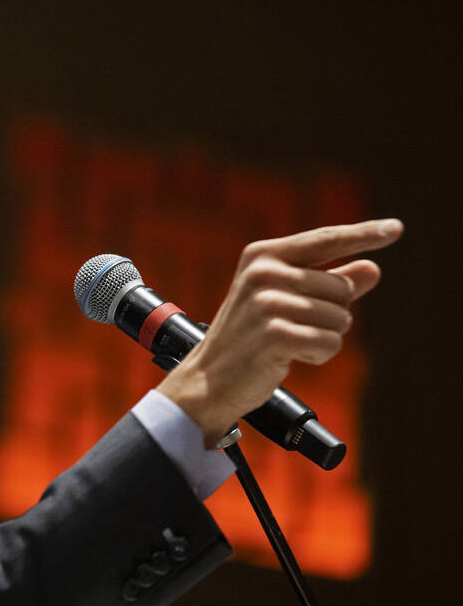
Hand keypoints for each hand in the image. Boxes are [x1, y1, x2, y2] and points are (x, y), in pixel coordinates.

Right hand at [158, 218, 403, 447]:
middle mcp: (264, 273)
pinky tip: (288, 357)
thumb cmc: (249, 336)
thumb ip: (328, 282)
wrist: (209, 377)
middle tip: (292, 327)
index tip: (396, 228)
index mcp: (263, 256)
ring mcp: (267, 303)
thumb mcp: (284, 301)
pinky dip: (318, 354)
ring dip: (324, 337)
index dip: (363, 234)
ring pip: (340, 318)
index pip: (325, 240)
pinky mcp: (275, 334)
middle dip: (331, 313)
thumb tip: (372, 268)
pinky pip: (330, 342)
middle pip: (341, 287)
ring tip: (288, 343)